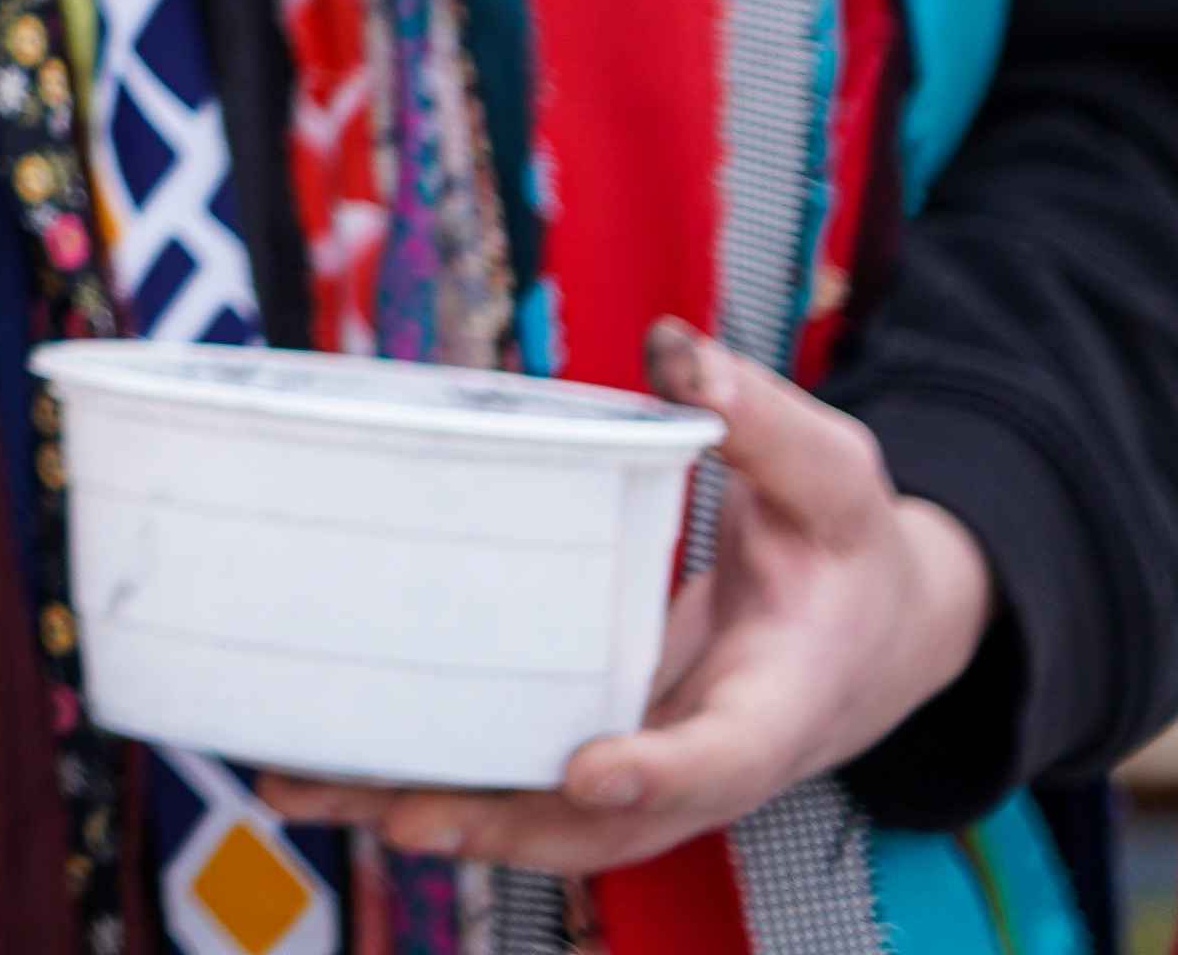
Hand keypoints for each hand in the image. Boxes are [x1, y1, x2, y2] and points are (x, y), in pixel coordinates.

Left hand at [248, 321, 1000, 876]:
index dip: (662, 771)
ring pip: (544, 822)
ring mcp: (649, 767)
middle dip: (504, 825)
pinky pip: (517, 786)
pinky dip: (428, 785)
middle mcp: (708, 758)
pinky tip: (322, 767)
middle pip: (609, 824)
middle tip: (402, 818)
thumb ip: (765, 423)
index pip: (728, 753)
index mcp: (782, 698)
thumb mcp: (836, 477)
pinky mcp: (601, 748)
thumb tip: (677, 351)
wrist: (872, 632)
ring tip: (304, 791)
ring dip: (430, 815)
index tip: (591, 767)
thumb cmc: (848, 549)